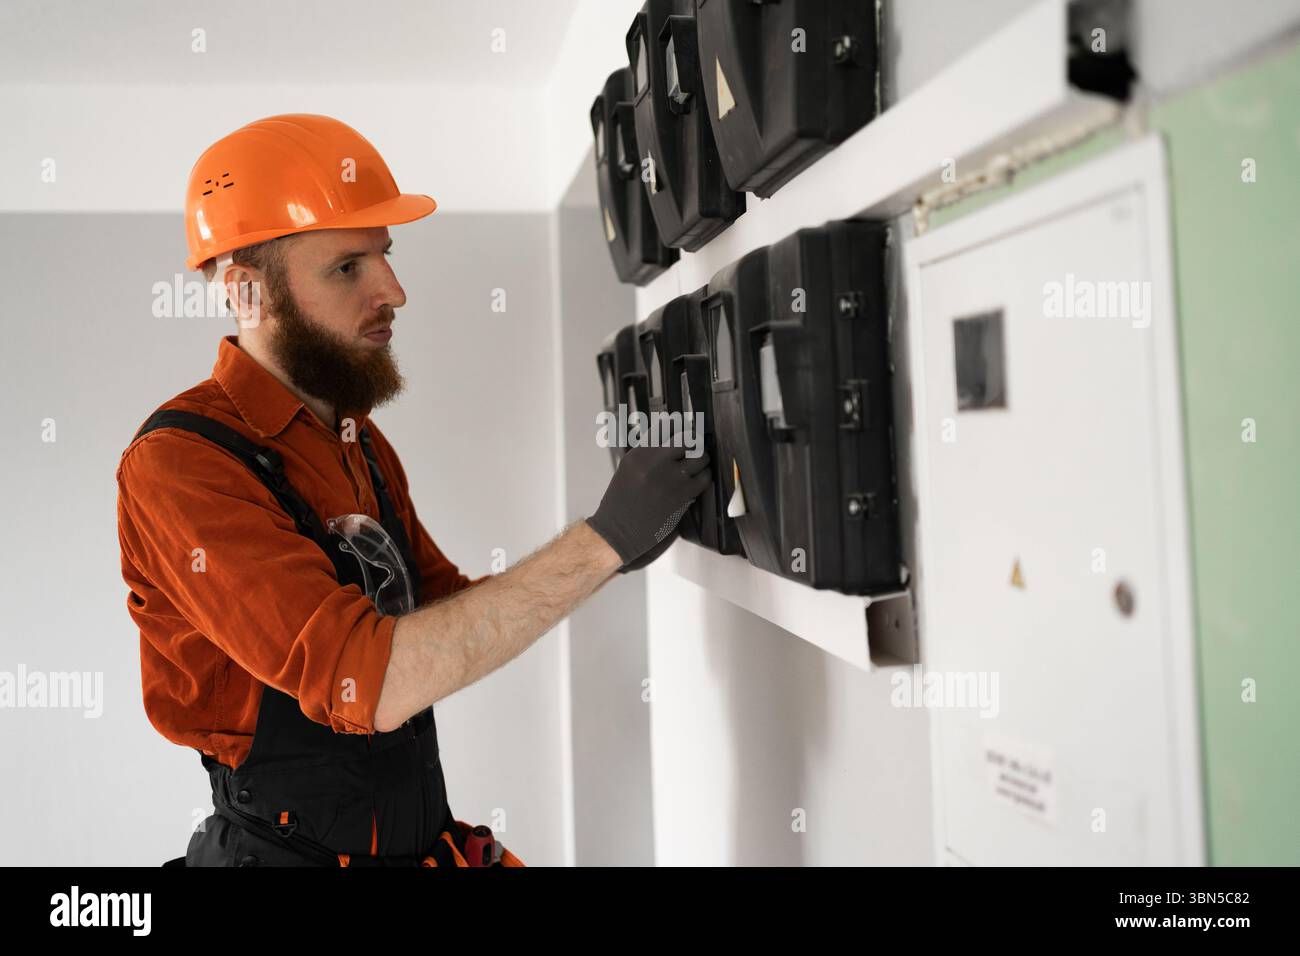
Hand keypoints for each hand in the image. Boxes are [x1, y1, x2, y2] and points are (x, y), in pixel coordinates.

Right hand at [586, 430, 710, 568]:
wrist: (618, 530)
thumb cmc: (621, 501)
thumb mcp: (629, 468)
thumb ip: (649, 452)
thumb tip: (672, 438)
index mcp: (640, 453)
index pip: (668, 426)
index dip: (681, 425)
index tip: (686, 428)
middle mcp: (655, 462)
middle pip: (688, 438)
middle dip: (694, 443)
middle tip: (695, 448)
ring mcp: (671, 479)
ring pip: (700, 458)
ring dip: (702, 460)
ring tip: (698, 465)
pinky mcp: (682, 496)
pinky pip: (704, 478)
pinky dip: (704, 477)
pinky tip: (698, 480)